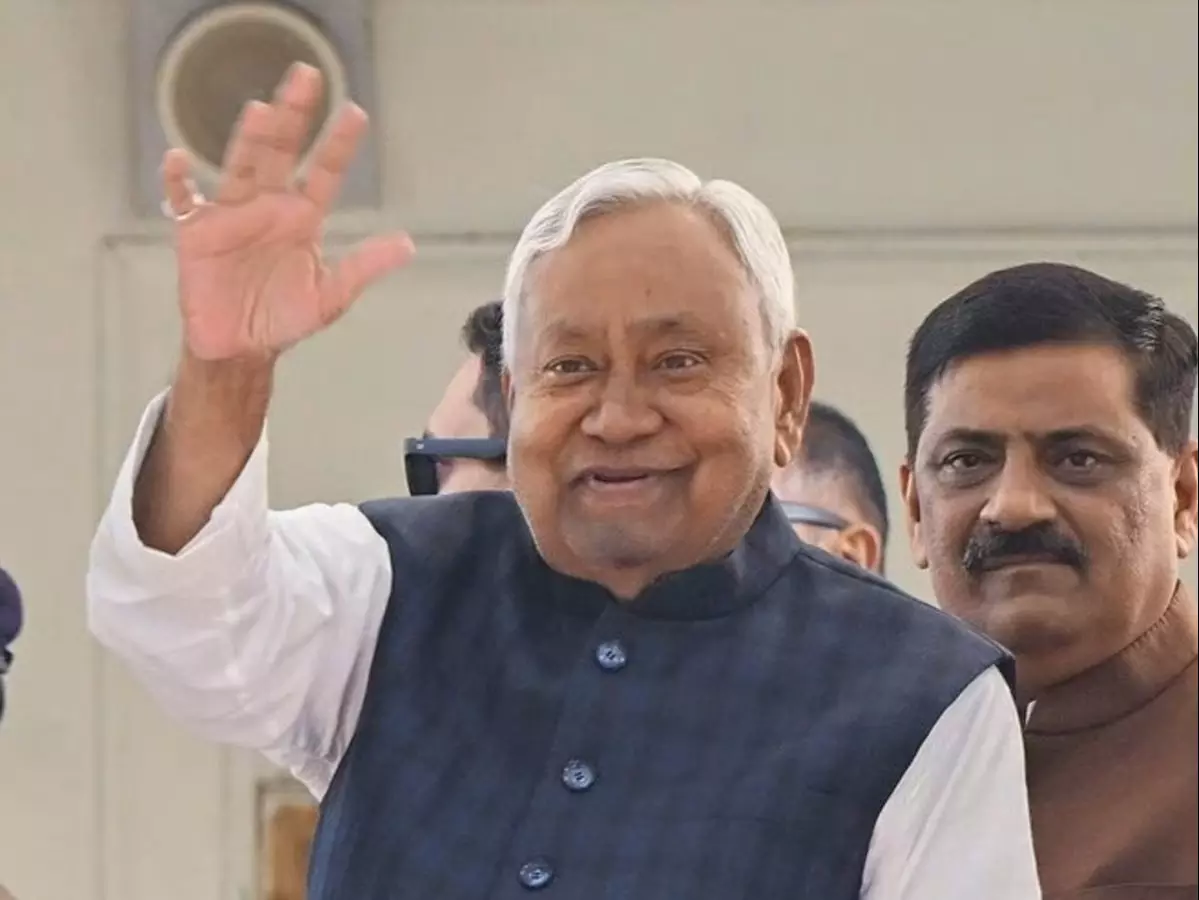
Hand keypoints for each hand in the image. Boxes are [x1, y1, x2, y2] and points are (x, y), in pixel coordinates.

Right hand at [161, 63, 414, 361]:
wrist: (241, 347)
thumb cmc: (284, 318)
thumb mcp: (331, 297)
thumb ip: (363, 268)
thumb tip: (407, 245)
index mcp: (302, 215)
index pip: (325, 171)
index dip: (339, 144)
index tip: (356, 113)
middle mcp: (269, 204)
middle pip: (281, 152)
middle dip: (293, 116)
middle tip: (306, 77)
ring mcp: (231, 214)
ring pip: (241, 166)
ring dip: (249, 140)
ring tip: (262, 112)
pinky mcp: (196, 231)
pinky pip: (184, 201)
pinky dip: (178, 181)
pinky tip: (178, 160)